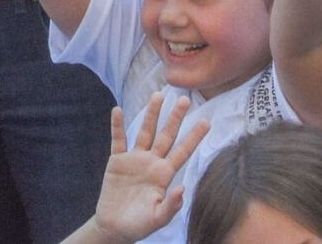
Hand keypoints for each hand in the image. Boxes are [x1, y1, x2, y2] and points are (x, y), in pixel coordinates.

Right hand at [90, 97, 209, 243]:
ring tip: (157, 95)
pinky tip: (117, 110)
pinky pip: (118, 140)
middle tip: (185, 99)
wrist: (115, 227)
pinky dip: (117, 126)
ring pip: (145, 132)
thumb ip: (170, 205)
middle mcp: (152, 162)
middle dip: (175, 118)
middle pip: (166, 136)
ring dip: (151, 114)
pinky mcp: (117, 161)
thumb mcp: (157, 218)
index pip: (183, 152)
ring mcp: (135, 159)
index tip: (206, 122)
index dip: (194, 138)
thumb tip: (182, 189)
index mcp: (164, 174)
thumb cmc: (139, 224)